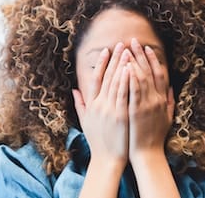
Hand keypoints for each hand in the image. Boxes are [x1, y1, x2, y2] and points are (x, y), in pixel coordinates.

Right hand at [72, 42, 129, 168]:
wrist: (106, 159)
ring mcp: (109, 109)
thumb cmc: (98, 140)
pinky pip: (123, 94)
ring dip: (121, 65)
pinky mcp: (120, 115)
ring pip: (115, 82)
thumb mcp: (85, 121)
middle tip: (120, 44)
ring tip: (127, 51)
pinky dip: (126, 81)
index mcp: (92, 104)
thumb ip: (80, 104)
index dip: (101, 63)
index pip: (96, 79)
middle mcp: (99, 104)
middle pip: (107, 77)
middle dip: (114, 59)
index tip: (106, 50)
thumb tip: (74, 90)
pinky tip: (130, 69)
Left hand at [127, 38, 174, 160]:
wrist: (148, 154)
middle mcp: (157, 99)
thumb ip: (170, 101)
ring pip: (141, 78)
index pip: (159, 74)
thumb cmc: (155, 136)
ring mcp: (148, 104)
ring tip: (126, 49)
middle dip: (141, 55)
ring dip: (134, 62)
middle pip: (149, 71)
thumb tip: (171, 87)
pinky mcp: (137, 111)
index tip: (146, 48)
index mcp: (163, 99)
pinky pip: (134, 91)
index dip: (153, 59)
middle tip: (133, 41)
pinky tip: (126, 67)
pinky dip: (131, 78)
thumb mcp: (168, 117)